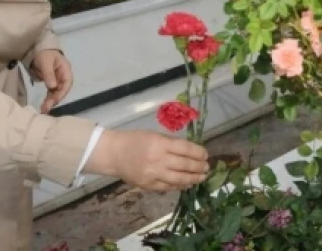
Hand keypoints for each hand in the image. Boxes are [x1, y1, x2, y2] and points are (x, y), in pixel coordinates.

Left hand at [31, 49, 72, 113]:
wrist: (36, 50)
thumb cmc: (44, 54)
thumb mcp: (46, 62)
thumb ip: (49, 74)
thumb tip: (52, 86)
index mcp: (66, 69)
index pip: (67, 82)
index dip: (62, 92)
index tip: (55, 100)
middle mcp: (63, 76)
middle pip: (62, 90)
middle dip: (55, 99)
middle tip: (46, 108)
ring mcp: (58, 80)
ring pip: (57, 92)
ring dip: (51, 101)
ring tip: (44, 110)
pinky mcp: (52, 83)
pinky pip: (51, 92)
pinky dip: (48, 99)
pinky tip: (44, 106)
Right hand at [89, 129, 208, 191]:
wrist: (114, 154)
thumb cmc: (135, 140)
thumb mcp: (155, 135)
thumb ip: (172, 144)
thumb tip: (191, 152)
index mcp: (160, 144)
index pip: (186, 149)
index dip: (199, 153)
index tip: (206, 155)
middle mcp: (158, 160)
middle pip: (185, 165)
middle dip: (199, 167)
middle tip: (207, 167)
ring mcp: (153, 175)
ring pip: (179, 179)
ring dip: (193, 179)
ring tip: (202, 177)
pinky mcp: (149, 186)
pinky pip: (169, 187)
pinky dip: (180, 185)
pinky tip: (187, 183)